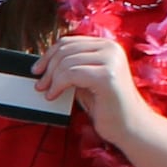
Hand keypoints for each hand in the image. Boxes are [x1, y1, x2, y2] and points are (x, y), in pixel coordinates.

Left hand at [36, 33, 153, 138]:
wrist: (129, 125)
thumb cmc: (105, 104)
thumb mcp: (85, 79)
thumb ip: (72, 66)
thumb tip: (44, 63)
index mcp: (106, 46)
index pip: (68, 42)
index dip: (49, 55)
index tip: (37, 70)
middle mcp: (111, 49)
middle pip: (65, 50)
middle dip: (48, 68)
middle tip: (40, 85)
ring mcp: (111, 61)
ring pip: (66, 62)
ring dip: (51, 79)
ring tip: (48, 92)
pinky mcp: (107, 76)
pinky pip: (71, 74)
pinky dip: (57, 85)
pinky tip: (54, 95)